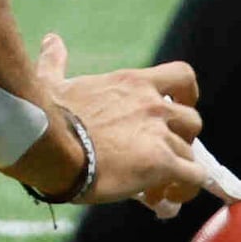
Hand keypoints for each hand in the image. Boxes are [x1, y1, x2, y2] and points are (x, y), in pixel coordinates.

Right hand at [34, 32, 210, 216]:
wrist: (49, 145)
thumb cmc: (47, 115)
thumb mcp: (53, 82)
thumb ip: (56, 62)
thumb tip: (51, 40)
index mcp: (133, 83)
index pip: (181, 76)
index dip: (187, 95)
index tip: (180, 107)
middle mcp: (153, 105)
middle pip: (192, 121)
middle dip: (182, 141)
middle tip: (163, 159)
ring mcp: (159, 133)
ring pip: (191, 153)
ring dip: (180, 172)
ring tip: (159, 190)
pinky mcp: (160, 162)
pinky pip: (193, 177)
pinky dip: (186, 188)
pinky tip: (166, 200)